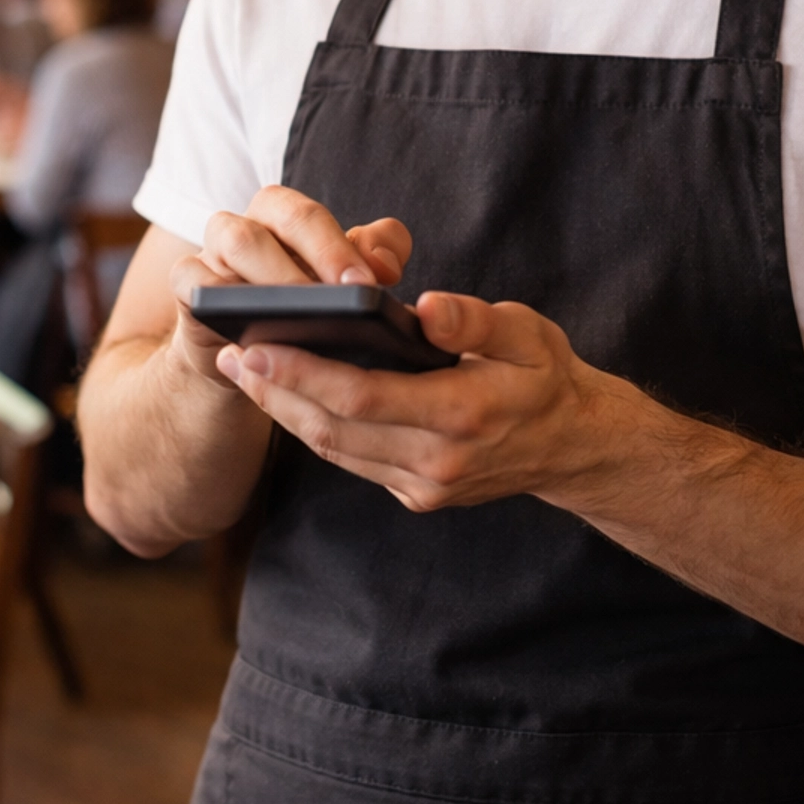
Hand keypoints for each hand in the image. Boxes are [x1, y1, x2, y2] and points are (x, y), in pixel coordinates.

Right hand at [168, 185, 412, 389]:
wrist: (242, 355)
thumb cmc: (296, 312)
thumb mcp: (339, 285)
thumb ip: (372, 258)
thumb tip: (385, 263)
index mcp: (282, 215)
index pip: (310, 212)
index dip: (343, 243)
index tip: (375, 281)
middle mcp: (246, 223)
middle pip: (277, 211)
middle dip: (321, 249)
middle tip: (354, 292)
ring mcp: (210, 251)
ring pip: (236, 239)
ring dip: (277, 273)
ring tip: (311, 310)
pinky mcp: (186, 285)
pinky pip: (193, 279)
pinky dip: (221, 296)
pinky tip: (255, 328)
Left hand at [214, 288, 627, 511]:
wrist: (575, 447)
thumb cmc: (546, 377)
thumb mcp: (526, 334)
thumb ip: (474, 321)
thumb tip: (425, 308)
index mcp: (462, 415)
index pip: (362, 396)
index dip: (302, 374)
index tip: (254, 348)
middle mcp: (437, 461)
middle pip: (334, 429)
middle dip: (275, 393)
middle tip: (228, 355)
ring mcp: (424, 487)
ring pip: (335, 450)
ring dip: (284, 413)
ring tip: (243, 373)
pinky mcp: (417, 496)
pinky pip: (353, 461)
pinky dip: (315, 429)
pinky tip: (287, 398)